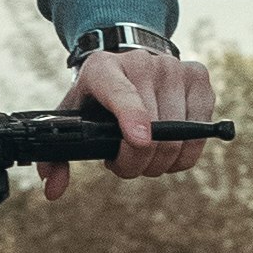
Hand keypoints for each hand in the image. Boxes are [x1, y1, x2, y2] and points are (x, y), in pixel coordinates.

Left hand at [46, 41, 215, 196]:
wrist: (127, 64)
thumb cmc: (96, 99)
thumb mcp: (72, 119)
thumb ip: (55, 156)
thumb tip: (52, 190)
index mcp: (103, 69)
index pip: (121, 94)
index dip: (132, 118)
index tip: (138, 142)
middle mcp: (142, 62)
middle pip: (154, 129)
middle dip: (137, 163)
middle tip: (124, 165)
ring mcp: (174, 67)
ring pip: (179, 135)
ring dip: (160, 162)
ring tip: (143, 156)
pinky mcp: (198, 77)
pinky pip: (200, 131)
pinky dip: (184, 153)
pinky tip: (167, 149)